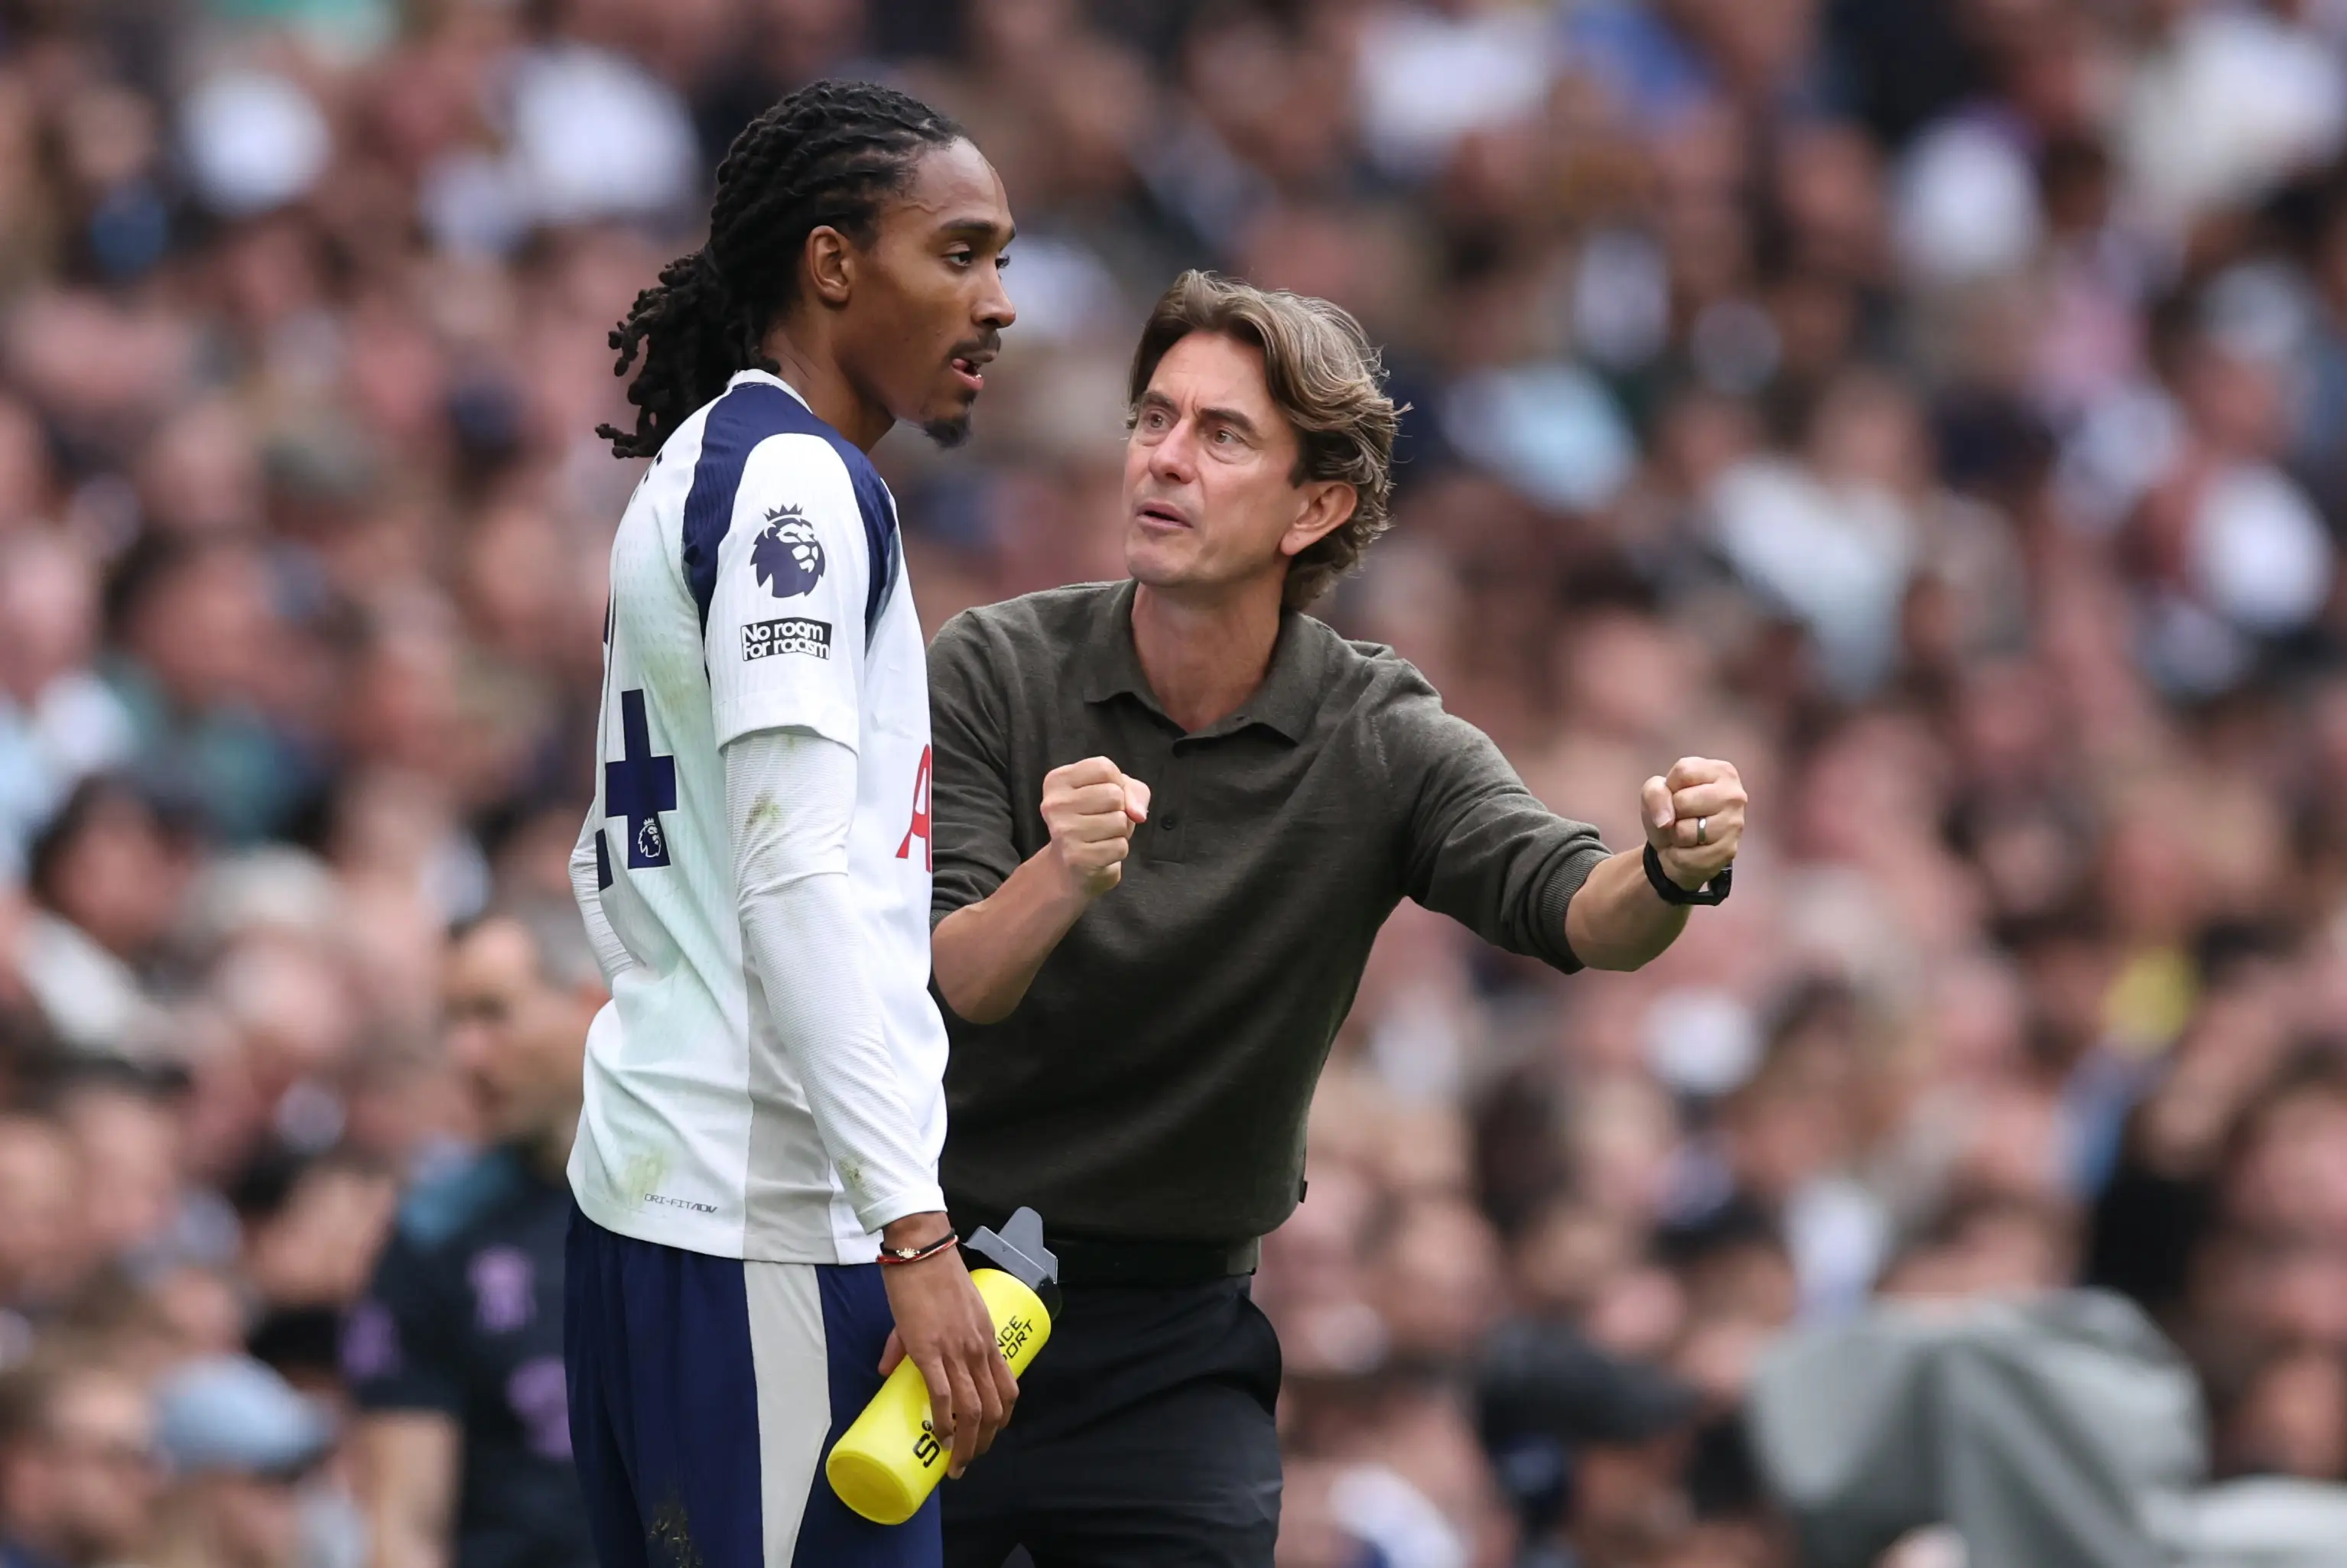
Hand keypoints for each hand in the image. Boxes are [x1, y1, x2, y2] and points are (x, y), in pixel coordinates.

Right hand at [875, 1219, 1016, 1478]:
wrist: (920, 1251)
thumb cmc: (930, 1276)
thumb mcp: (940, 1312)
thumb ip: (917, 1341)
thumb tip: (886, 1370)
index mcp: (986, 1340)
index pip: (1008, 1388)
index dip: (1002, 1419)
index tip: (989, 1435)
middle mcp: (978, 1349)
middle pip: (994, 1408)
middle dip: (984, 1442)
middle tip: (968, 1461)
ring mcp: (956, 1351)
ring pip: (973, 1409)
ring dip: (968, 1443)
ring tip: (956, 1462)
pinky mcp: (929, 1351)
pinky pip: (942, 1396)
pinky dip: (943, 1421)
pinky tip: (939, 1437)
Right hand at [1038, 756, 1150, 899]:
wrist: (1072, 868)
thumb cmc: (1095, 821)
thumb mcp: (1115, 792)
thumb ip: (1133, 790)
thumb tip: (1137, 814)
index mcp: (1057, 781)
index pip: (1104, 768)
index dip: (1117, 784)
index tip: (1102, 798)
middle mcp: (1054, 804)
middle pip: (1114, 794)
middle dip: (1120, 810)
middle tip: (1102, 822)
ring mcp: (1063, 832)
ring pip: (1120, 821)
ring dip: (1120, 832)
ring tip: (1102, 837)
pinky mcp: (1076, 858)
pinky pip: (1120, 846)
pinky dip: (1118, 850)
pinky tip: (1101, 853)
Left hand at [1640, 757, 1744, 891]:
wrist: (1678, 848)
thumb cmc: (1671, 812)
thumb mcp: (1654, 792)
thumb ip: (1654, 792)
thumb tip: (1666, 820)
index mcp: (1722, 771)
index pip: (1683, 771)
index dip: (1670, 786)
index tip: (1677, 794)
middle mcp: (1734, 795)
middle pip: (1682, 801)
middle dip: (1672, 812)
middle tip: (1682, 817)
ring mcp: (1734, 824)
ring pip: (1684, 830)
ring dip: (1676, 835)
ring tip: (1686, 833)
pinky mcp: (1727, 851)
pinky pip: (1686, 855)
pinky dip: (1679, 855)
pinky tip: (1691, 848)